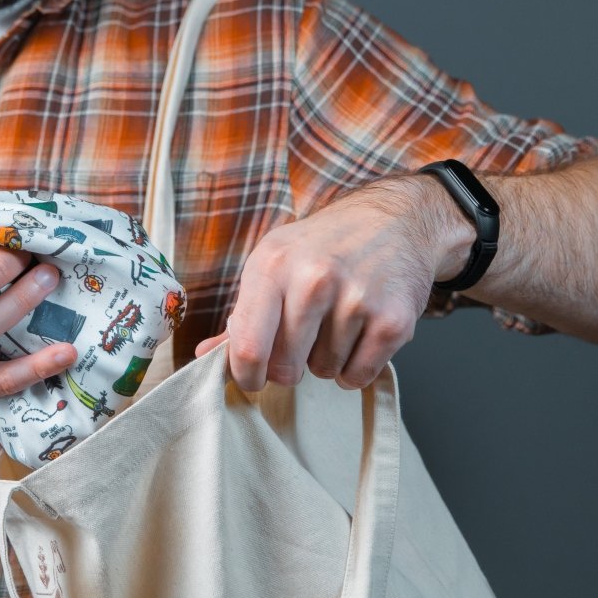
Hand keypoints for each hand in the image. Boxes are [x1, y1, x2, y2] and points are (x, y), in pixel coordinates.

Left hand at [194, 177, 470, 390]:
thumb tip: (204, 356)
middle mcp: (313, 279)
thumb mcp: (272, 262)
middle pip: (285, 366)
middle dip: (288, 365)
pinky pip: (358, 376)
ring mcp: (356, 299)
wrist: (392, 220)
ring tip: (335, 321)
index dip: (245, 374)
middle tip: (301, 338)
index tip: (252, 377)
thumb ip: (241, 314)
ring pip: (323, 371)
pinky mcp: (393, 320)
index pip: (249, 346)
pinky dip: (355, 366)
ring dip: (326, 360)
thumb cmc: (322, 245)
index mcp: (273, 264)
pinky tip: (358, 333)